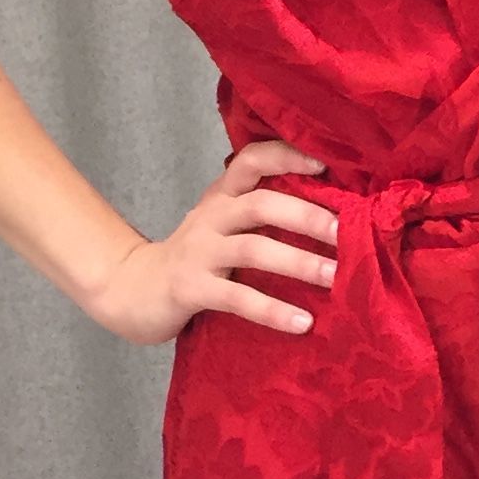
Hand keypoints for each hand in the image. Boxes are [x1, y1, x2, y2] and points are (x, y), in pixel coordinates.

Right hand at [87, 136, 337, 344]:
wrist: (133, 289)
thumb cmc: (195, 258)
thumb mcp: (224, 227)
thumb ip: (262, 215)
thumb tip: (332, 216)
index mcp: (222, 196)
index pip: (252, 160)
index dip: (286, 156)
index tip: (325, 164)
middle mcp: (211, 216)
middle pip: (260, 203)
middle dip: (306, 216)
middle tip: (345, 234)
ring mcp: (199, 252)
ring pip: (253, 249)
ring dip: (298, 263)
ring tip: (334, 277)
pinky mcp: (191, 288)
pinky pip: (237, 298)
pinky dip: (273, 310)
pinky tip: (303, 323)